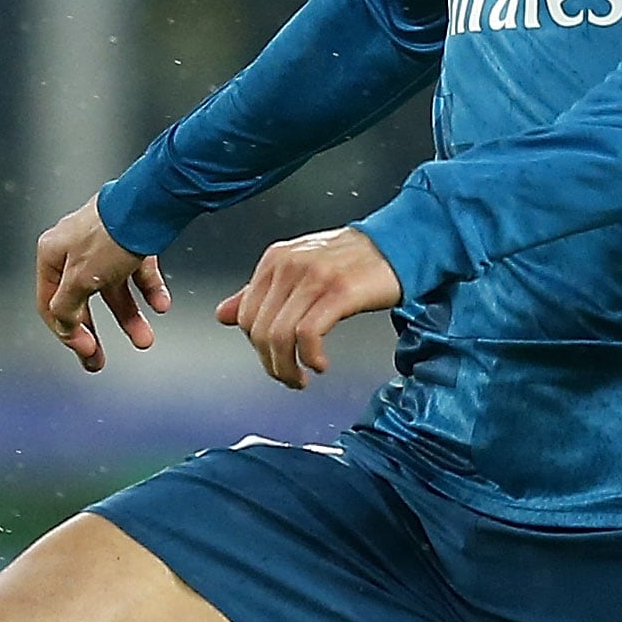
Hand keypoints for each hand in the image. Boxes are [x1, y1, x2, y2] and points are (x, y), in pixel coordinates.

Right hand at [35, 202, 166, 371]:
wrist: (149, 202)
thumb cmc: (109, 237)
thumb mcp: (80, 280)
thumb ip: (66, 306)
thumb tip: (64, 325)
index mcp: (52, 255)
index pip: (49, 303)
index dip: (66, 332)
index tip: (86, 352)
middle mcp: (74, 248)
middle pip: (80, 300)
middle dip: (93, 333)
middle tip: (99, 363)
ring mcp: (103, 244)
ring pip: (113, 290)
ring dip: (129, 317)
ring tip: (145, 340)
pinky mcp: (130, 240)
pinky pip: (137, 273)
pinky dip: (148, 291)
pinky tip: (161, 305)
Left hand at [215, 228, 399, 388]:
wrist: (397, 244)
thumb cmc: (352, 260)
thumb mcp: (300, 269)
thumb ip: (260, 291)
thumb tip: (224, 314)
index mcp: (275, 259)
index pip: (245, 316)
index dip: (257, 348)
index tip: (274, 361)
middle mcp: (289, 265)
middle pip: (259, 331)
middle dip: (271, 364)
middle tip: (289, 378)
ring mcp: (314, 278)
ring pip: (280, 336)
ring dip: (288, 368)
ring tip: (302, 378)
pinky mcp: (339, 292)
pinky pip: (308, 334)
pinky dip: (310, 358)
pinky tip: (320, 364)